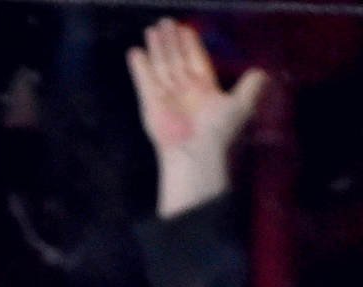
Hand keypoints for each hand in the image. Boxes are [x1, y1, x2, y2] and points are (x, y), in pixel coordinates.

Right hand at [126, 18, 267, 216]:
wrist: (197, 152)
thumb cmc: (221, 130)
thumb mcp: (242, 104)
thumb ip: (249, 87)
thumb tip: (262, 72)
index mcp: (205, 88)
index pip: (196, 60)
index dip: (191, 44)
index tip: (185, 29)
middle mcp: (184, 90)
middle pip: (176, 60)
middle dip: (171, 42)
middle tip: (165, 22)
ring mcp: (166, 96)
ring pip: (161, 66)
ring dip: (157, 48)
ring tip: (152, 29)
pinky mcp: (151, 103)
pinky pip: (145, 81)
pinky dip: (140, 68)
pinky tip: (135, 52)